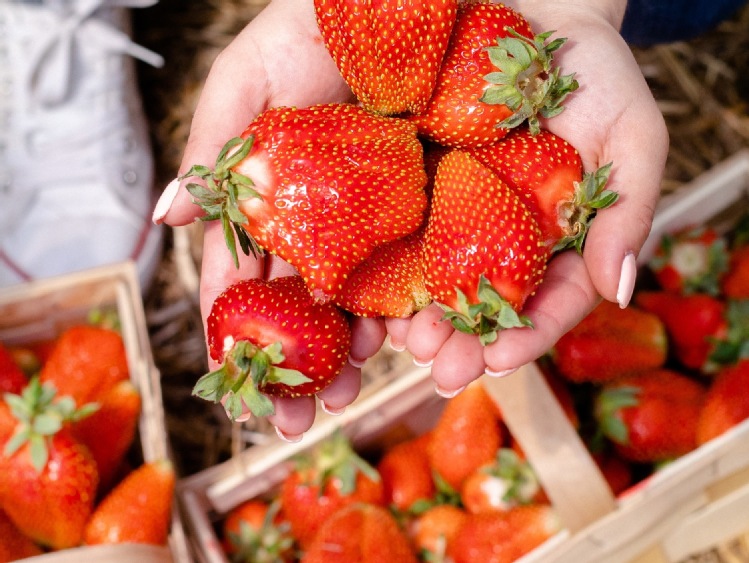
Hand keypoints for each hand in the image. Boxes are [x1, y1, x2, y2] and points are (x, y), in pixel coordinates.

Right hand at [152, 0, 387, 438]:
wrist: (396, 1)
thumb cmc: (310, 30)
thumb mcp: (247, 84)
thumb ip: (213, 155)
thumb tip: (165, 217)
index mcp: (274, 208)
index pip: (247, 286)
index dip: (240, 341)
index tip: (240, 396)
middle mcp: (324, 226)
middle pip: (306, 311)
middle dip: (302, 369)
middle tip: (303, 419)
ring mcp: (379, 223)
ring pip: (362, 303)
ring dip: (354, 355)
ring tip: (349, 393)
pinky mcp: (435, 209)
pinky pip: (422, 269)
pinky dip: (415, 310)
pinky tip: (409, 344)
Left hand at [385, 0, 668, 394]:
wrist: (531, 10)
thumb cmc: (588, 71)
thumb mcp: (629, 130)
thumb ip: (629, 207)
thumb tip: (621, 289)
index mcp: (555, 235)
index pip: (548, 300)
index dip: (528, 335)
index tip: (499, 360)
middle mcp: (502, 235)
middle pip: (482, 303)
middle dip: (462, 342)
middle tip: (439, 367)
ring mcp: (454, 213)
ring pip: (433, 281)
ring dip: (416, 320)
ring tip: (400, 344)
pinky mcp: (409, 185)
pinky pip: (391, 234)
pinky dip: (377, 269)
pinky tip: (360, 294)